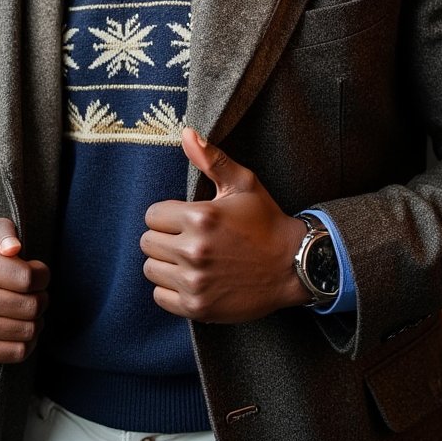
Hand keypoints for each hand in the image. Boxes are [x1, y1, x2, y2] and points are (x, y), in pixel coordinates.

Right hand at [0, 218, 49, 363]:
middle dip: (41, 297)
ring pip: (29, 331)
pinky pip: (18, 352)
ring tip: (25, 306)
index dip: (42, 274)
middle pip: (32, 307)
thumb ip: (7, 231)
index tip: (36, 271)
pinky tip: (18, 325)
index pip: (30, 278)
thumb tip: (14, 248)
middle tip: (32, 291)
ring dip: (36, 319)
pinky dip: (27, 340)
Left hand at [140, 127, 309, 322]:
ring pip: (151, 269)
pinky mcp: (198, 307)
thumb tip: (186, 133)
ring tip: (188, 259)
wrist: (294, 266)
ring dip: (165, 264)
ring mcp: (195, 282)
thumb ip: (211, 159)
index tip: (185, 220)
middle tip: (186, 239)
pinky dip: (170, 290)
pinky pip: (160, 297)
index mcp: (200, 217)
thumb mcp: (243, 183)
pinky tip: (191, 279)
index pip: (152, 215)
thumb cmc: (265, 221)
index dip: (167, 215)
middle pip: (147, 242)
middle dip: (164, 238)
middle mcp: (194, 250)